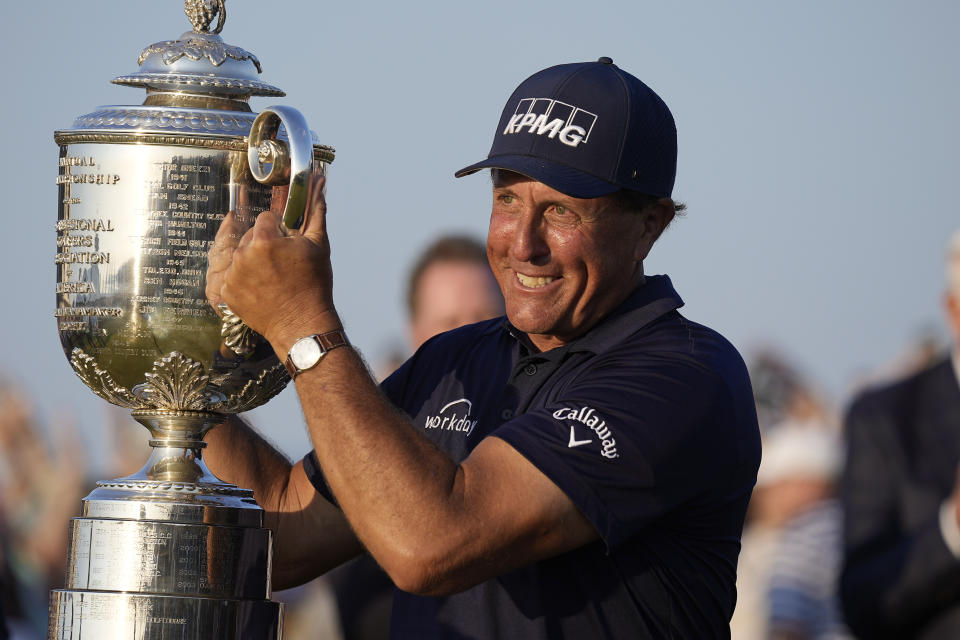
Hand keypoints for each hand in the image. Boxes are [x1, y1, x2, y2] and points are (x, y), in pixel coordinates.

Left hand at [220, 171, 340, 357]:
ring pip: (242, 256)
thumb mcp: (318, 246)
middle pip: (252, 237)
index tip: (288, 247)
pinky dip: (244, 281)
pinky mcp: (227, 292)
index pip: (266, 220)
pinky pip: (232, 276)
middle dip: (265, 246)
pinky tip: (262, 290)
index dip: (280, 232)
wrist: (302, 325)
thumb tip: (319, 181)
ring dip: (254, 263)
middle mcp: (243, 254)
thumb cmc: (314, 286)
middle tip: (283, 266)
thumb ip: (315, 211)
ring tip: (273, 279)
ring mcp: (232, 275)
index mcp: (264, 239)